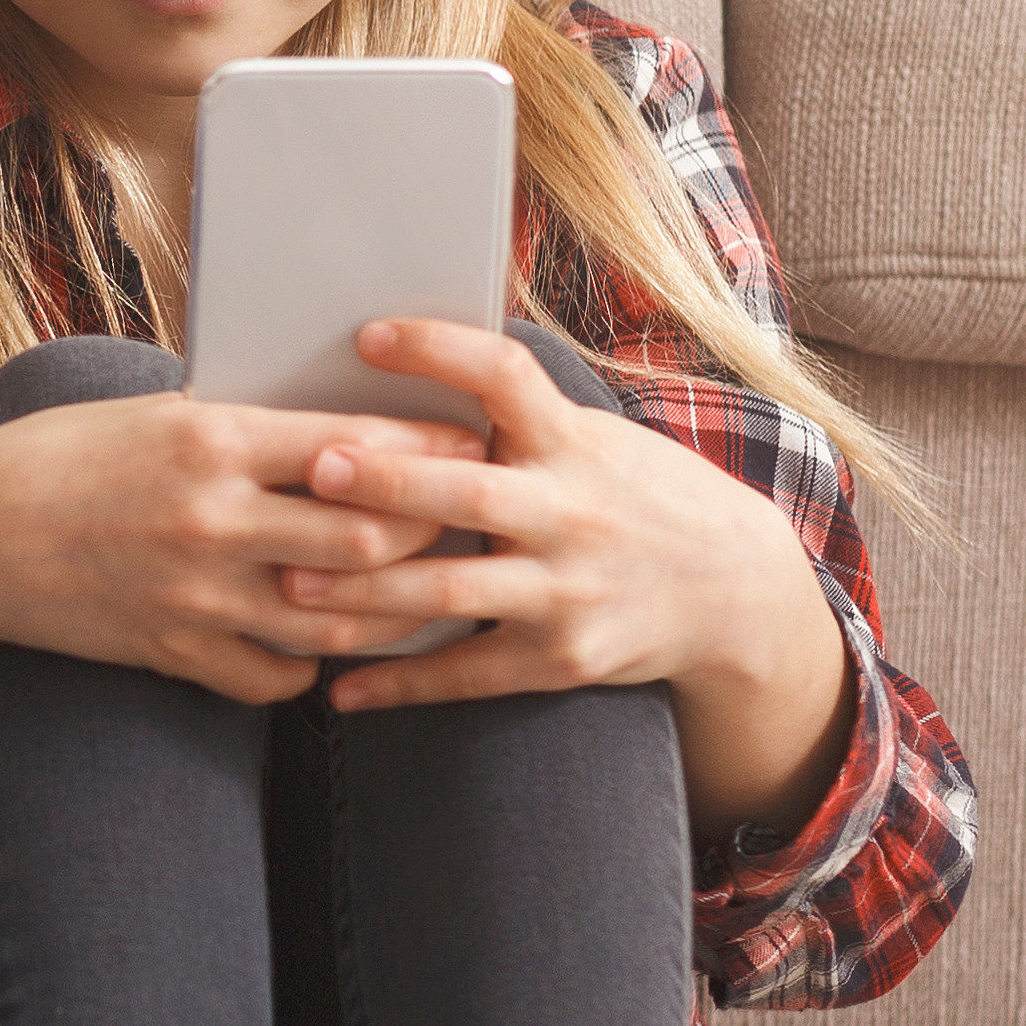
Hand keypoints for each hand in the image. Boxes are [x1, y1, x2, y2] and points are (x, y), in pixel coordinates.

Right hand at [0, 390, 485, 709]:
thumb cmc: (64, 458)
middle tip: (463, 521)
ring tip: (418, 590)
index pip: (356, 447)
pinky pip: (276, 675)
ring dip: (388, 609)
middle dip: (429, 529)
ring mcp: (195, 595)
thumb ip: (248, 428)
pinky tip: (322, 640)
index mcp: (212, 440)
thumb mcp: (157, 415)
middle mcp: (212, 520)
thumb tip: (346, 433)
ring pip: (337, 617)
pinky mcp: (173, 652)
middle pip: (368, 536)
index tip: (470, 447)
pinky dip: (310, 662)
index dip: (428, 449)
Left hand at [267, 318, 850, 820]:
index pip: (505, 378)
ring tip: (288, 585)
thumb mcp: (597, 439)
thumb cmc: (641, 498)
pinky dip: (400, 683)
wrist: (736, 592)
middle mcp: (571, 515)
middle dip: (386, 483)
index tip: (369, 336)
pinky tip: (338, 688)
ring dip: (365, 591)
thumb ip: (519, 416)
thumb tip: (417, 356)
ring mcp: (564, 592)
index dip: (439, 351)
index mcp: (573, 445)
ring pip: (449, 593)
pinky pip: (466, 675)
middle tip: (313, 467)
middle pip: (465, 496)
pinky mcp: (559, 660)